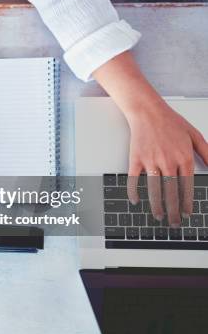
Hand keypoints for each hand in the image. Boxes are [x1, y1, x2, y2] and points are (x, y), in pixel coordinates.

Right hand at [92, 51, 207, 225]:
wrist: (147, 111)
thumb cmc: (170, 121)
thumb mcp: (195, 136)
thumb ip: (207, 153)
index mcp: (184, 157)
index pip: (187, 186)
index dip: (187, 202)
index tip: (187, 213)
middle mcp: (168, 161)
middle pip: (171, 192)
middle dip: (173, 210)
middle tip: (174, 222)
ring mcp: (151, 161)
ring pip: (154, 189)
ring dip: (156, 206)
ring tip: (158, 216)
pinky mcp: (136, 159)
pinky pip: (134, 179)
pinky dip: (134, 192)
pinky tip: (136, 201)